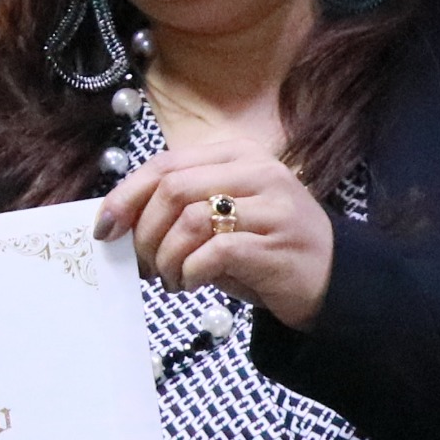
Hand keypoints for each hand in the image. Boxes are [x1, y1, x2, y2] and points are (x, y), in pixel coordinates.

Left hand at [96, 146, 333, 326]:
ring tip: (171, 278)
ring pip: (189, 220)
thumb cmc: (266, 249)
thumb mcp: (225, 215)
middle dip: (143, 232)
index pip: (166, 164)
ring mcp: (271, 207)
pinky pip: (212, 252)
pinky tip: (192, 283)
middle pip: (172, 189)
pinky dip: (189, 272)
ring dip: (165, 258)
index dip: (126, 195)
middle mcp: (257, 172)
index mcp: (238, 155)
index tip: (105, 227)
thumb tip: (119, 221)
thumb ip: (182, 207)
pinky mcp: (275, 245)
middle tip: (143, 264)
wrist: (333, 280)